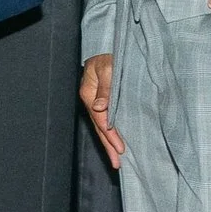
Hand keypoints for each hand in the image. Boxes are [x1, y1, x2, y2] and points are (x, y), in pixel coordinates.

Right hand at [79, 54, 125, 169]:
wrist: (108, 48)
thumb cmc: (109, 56)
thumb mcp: (108, 68)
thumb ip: (105, 89)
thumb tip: (98, 108)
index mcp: (89, 94)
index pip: (101, 120)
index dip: (111, 135)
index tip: (121, 148)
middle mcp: (90, 101)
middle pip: (100, 128)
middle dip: (108, 146)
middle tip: (117, 163)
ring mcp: (95, 102)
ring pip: (102, 127)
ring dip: (109, 144)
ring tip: (116, 160)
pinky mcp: (103, 101)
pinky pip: (105, 121)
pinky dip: (110, 133)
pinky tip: (115, 142)